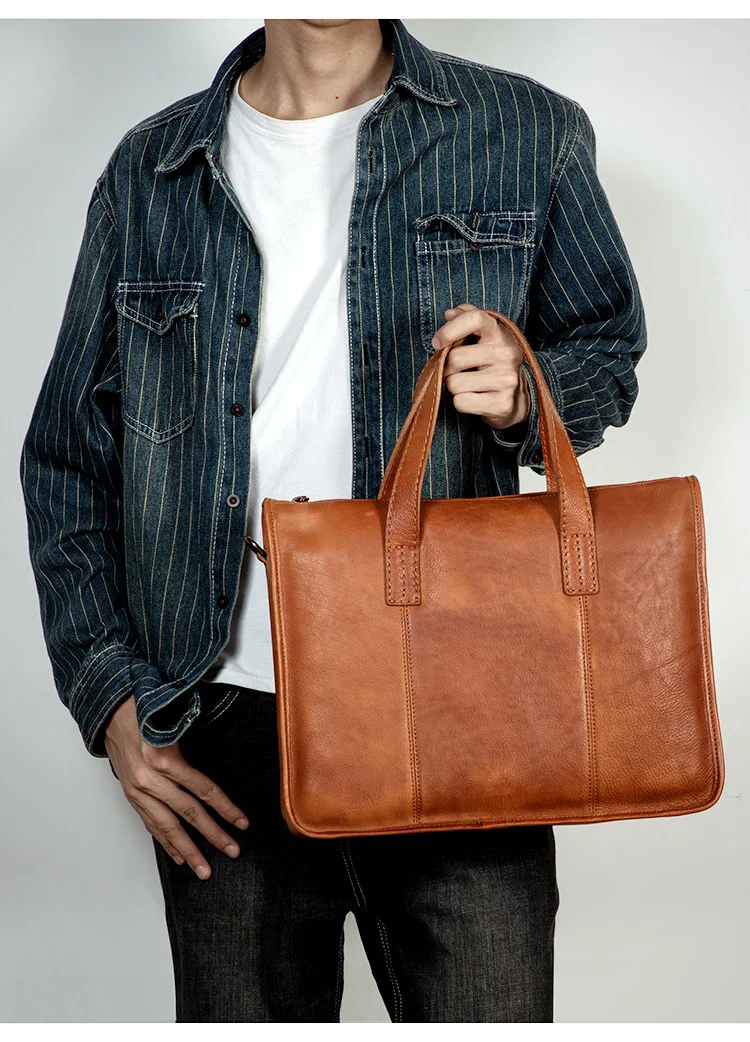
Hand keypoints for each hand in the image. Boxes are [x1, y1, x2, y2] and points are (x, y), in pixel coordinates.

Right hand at [104, 694, 249, 880]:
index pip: (203, 790)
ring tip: (204, 869)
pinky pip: (152, 824)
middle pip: (189, 813)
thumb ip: (193, 747)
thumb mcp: (173, 725)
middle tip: (232, 851)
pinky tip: (180, 855)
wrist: (109, 712)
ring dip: (189, 850)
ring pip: (168, 827)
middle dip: (212, 835)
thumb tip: (218, 768)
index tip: (242, 823)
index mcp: (165, 759)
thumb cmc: (145, 712)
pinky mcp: (131, 797)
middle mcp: (151, 779)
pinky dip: (166, 842)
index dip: (225, 808)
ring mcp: (139, 791)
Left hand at [434, 303, 530, 431]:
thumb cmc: (492, 362)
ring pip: (454, 384)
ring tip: (469, 384)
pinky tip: (474, 398)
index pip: (474, 318)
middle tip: (456, 371)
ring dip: (453, 387)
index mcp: (500, 332)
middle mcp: (507, 353)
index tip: (437, 343)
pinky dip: (461, 403)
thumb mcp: (484, 336)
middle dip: (447, 368)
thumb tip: (449, 314)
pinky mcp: (502, 404)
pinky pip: (460, 402)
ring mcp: (507, 379)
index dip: (449, 330)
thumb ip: (466, 318)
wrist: (518, 397)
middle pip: (455, 359)